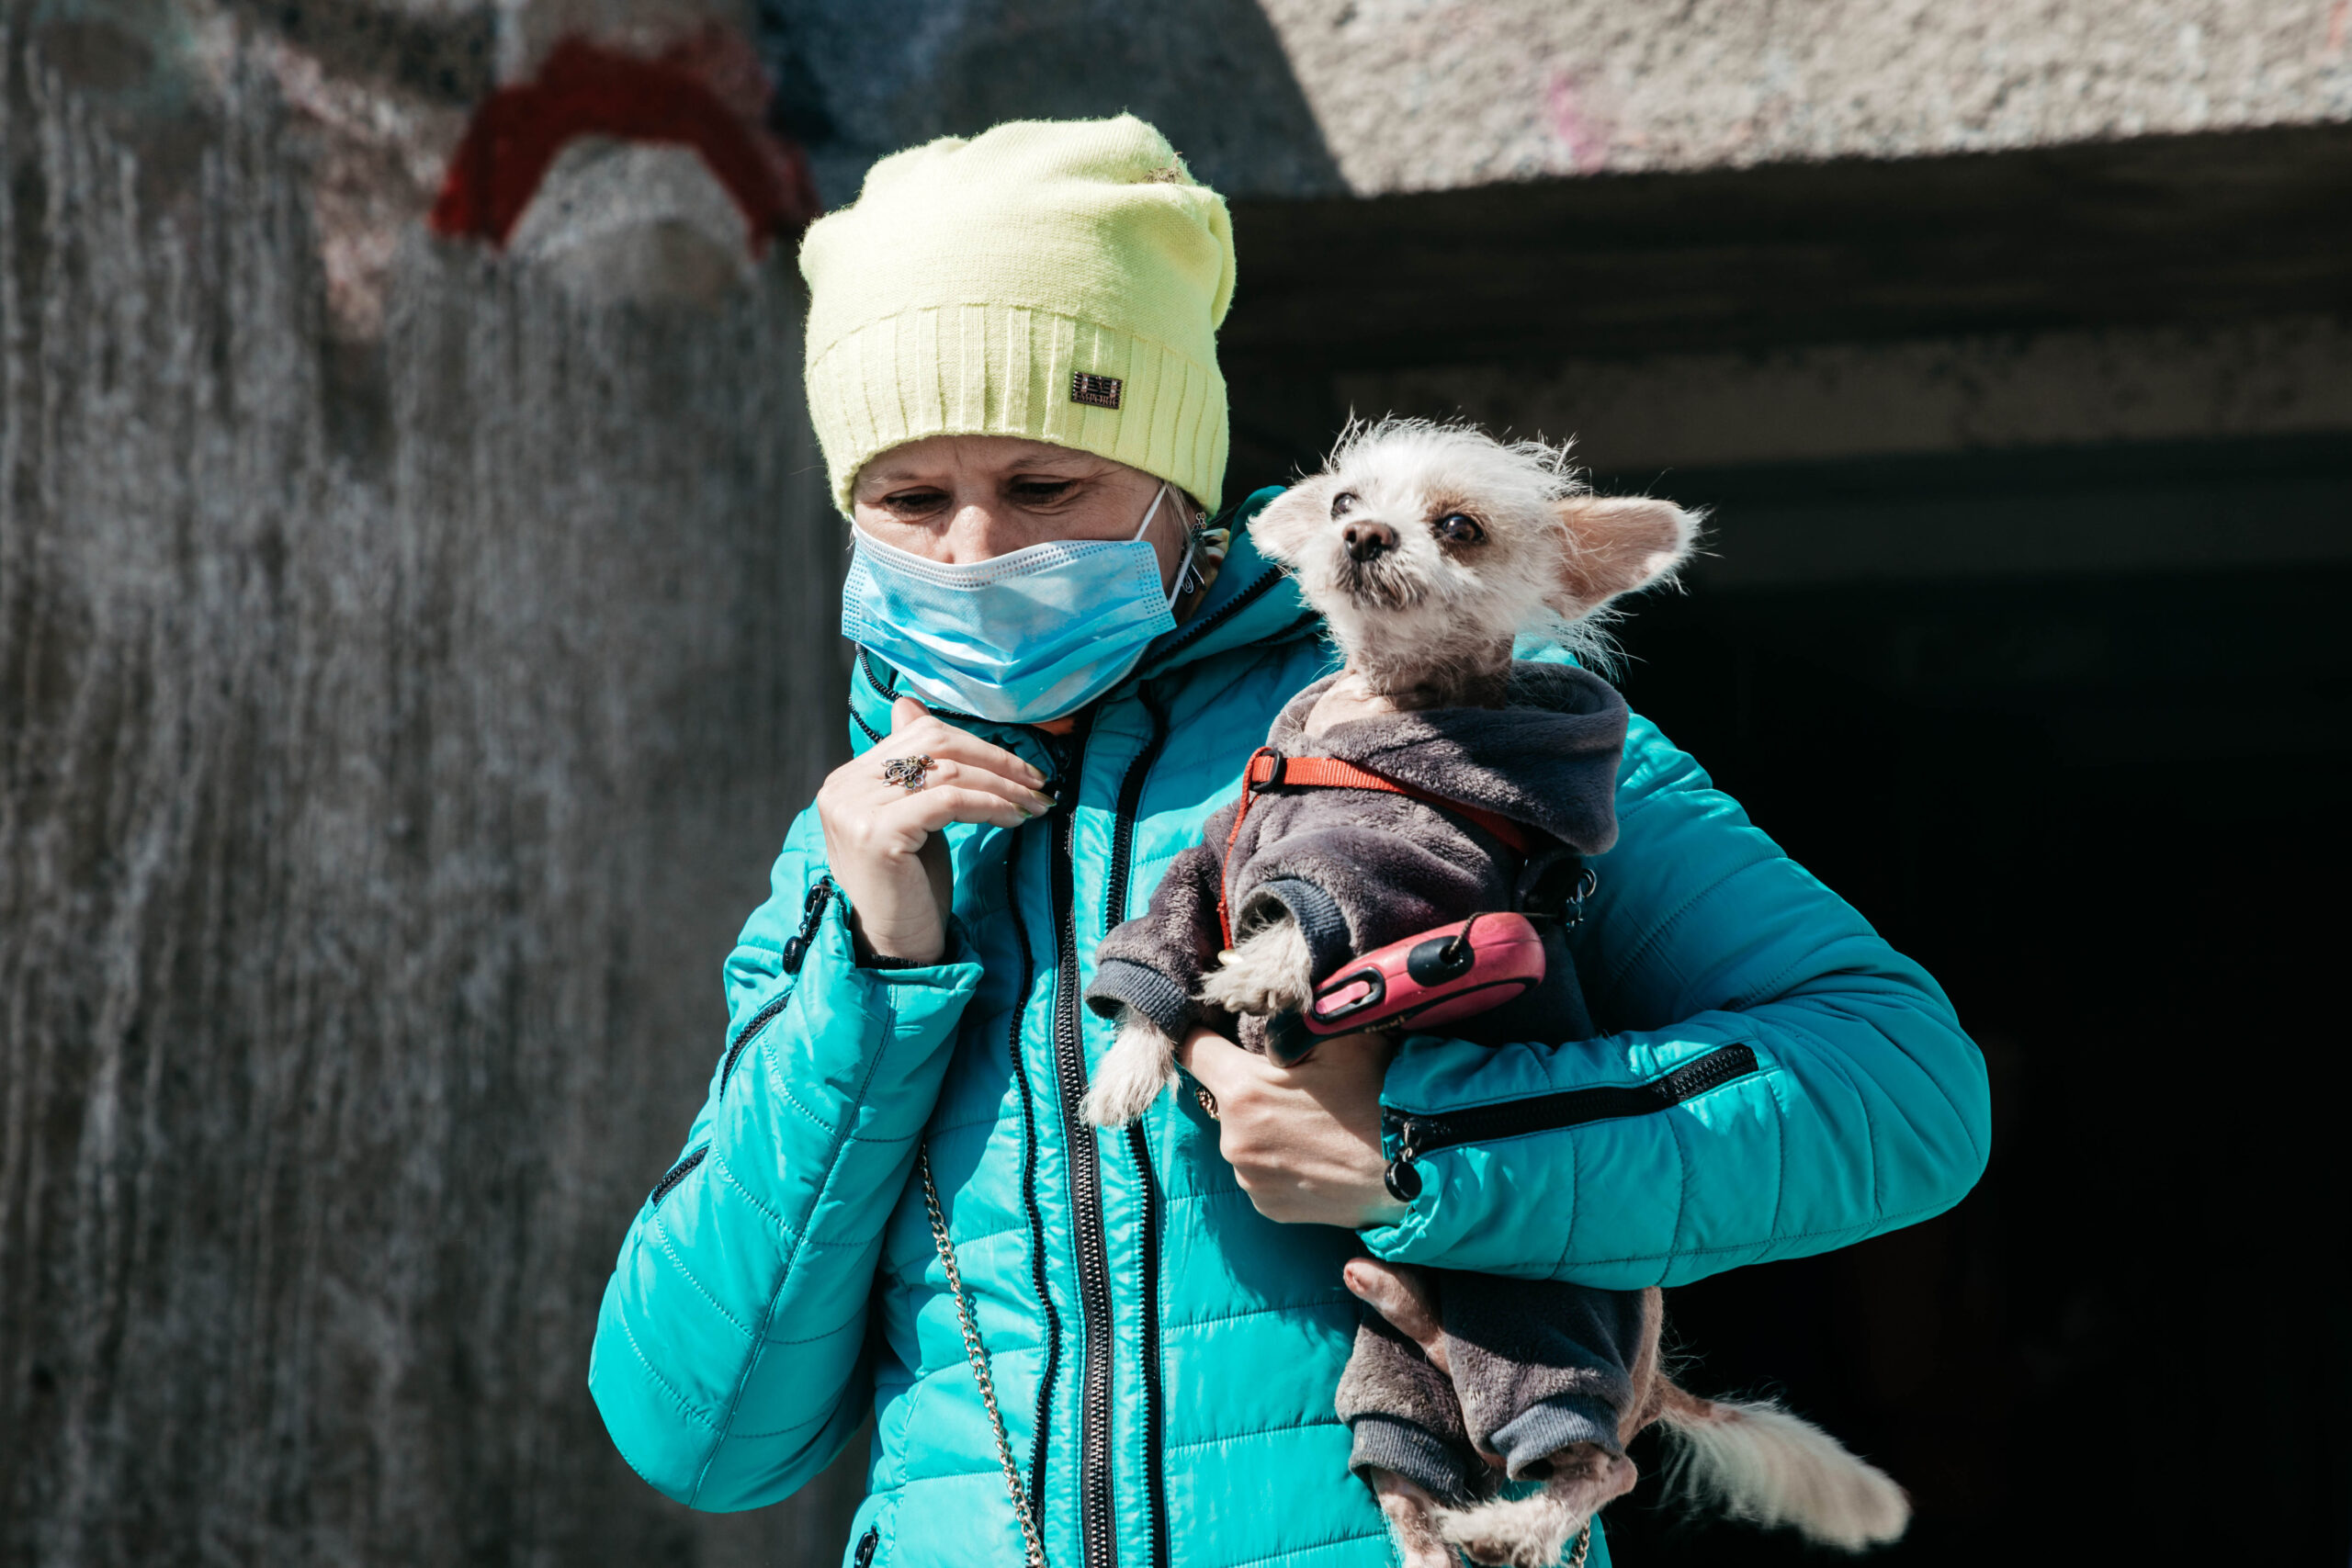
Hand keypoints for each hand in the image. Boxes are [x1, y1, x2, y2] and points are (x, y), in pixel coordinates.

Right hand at [816, 696, 1053, 964]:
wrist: (894, 948)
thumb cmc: (910, 887)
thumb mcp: (914, 817)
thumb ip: (914, 767)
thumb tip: (911, 705)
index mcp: (847, 778)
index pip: (918, 734)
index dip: (975, 745)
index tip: (1020, 769)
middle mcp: (842, 786)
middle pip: (933, 743)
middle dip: (994, 759)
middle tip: (1038, 782)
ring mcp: (855, 808)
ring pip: (947, 771)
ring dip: (1002, 784)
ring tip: (1035, 803)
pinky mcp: (877, 831)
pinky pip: (950, 799)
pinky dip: (990, 804)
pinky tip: (1014, 818)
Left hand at [1179, 1026, 1407, 1228]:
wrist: (1418, 1172)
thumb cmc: (1380, 1098)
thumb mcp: (1341, 1038)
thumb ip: (1292, 1019)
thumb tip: (1265, 1006)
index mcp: (1242, 1092)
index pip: (1192, 1049)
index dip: (1204, 1033)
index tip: (1216, 1031)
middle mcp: (1234, 1140)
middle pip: (1225, 1096)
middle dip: (1250, 1085)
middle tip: (1298, 1084)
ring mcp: (1250, 1179)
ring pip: (1244, 1135)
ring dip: (1265, 1125)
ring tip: (1315, 1123)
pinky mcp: (1268, 1207)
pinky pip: (1261, 1171)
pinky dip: (1279, 1159)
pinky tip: (1316, 1153)